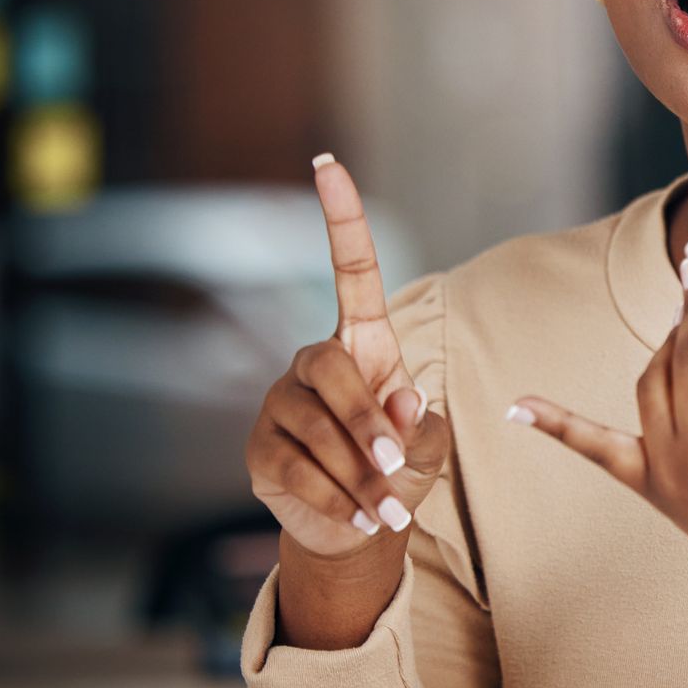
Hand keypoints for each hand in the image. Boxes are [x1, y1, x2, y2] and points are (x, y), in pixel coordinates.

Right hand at [246, 157, 449, 559]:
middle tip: (398, 467)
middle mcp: (313, 363)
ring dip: (357, 474)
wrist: (358, 524)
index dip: (341, 218)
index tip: (327, 163)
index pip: (350, 270)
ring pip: (312, 428)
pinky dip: (334, 499)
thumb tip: (401, 402)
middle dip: (366, 422)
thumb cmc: (401, 467)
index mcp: (362, 343)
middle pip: (329, 369)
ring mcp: (278, 404)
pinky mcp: (259, 450)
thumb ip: (421, 424)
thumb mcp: (428, 445)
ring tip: (389, 509)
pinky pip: (294, 469)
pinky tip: (360, 518)